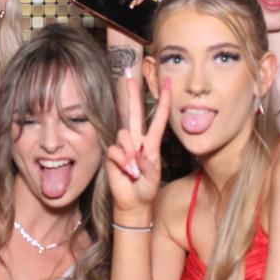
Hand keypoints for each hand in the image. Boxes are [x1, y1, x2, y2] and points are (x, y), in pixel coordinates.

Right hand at [106, 73, 170, 212]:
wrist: (133, 202)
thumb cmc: (146, 189)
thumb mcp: (153, 179)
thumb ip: (149, 165)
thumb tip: (139, 154)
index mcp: (152, 144)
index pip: (158, 119)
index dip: (163, 101)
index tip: (167, 83)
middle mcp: (137, 141)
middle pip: (134, 113)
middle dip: (132, 95)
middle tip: (129, 77)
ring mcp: (124, 147)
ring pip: (124, 134)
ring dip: (130, 153)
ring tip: (134, 170)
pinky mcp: (112, 154)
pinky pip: (115, 150)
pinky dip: (122, 161)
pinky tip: (127, 171)